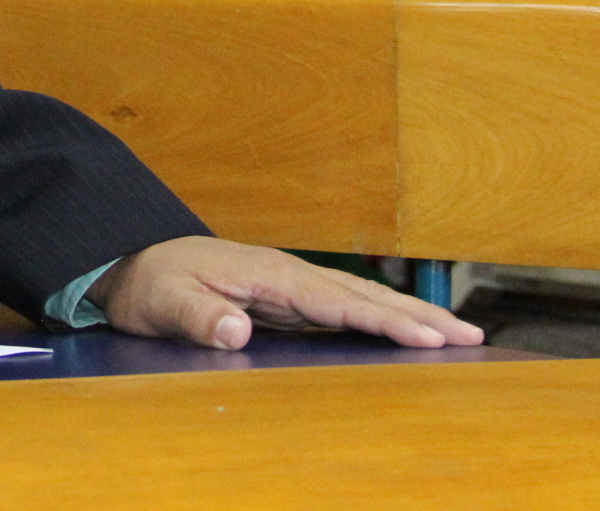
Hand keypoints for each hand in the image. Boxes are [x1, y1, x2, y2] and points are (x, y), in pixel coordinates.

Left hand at [89, 237, 484, 351]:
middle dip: (419, 315)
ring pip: (360, 297)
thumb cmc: (147, 284)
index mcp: (267, 273)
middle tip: (473, 335)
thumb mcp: (163, 302)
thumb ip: (198, 315)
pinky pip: (344, 307)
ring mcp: (288, 283)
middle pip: (364, 295)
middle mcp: (286, 273)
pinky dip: (381, 316)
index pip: (337, 301)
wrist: (127, 262)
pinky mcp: (284, 296)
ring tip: (459, 332)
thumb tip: (237, 329)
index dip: (383, 320)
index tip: (428, 337)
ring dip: (409, 313)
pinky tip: (404, 331)